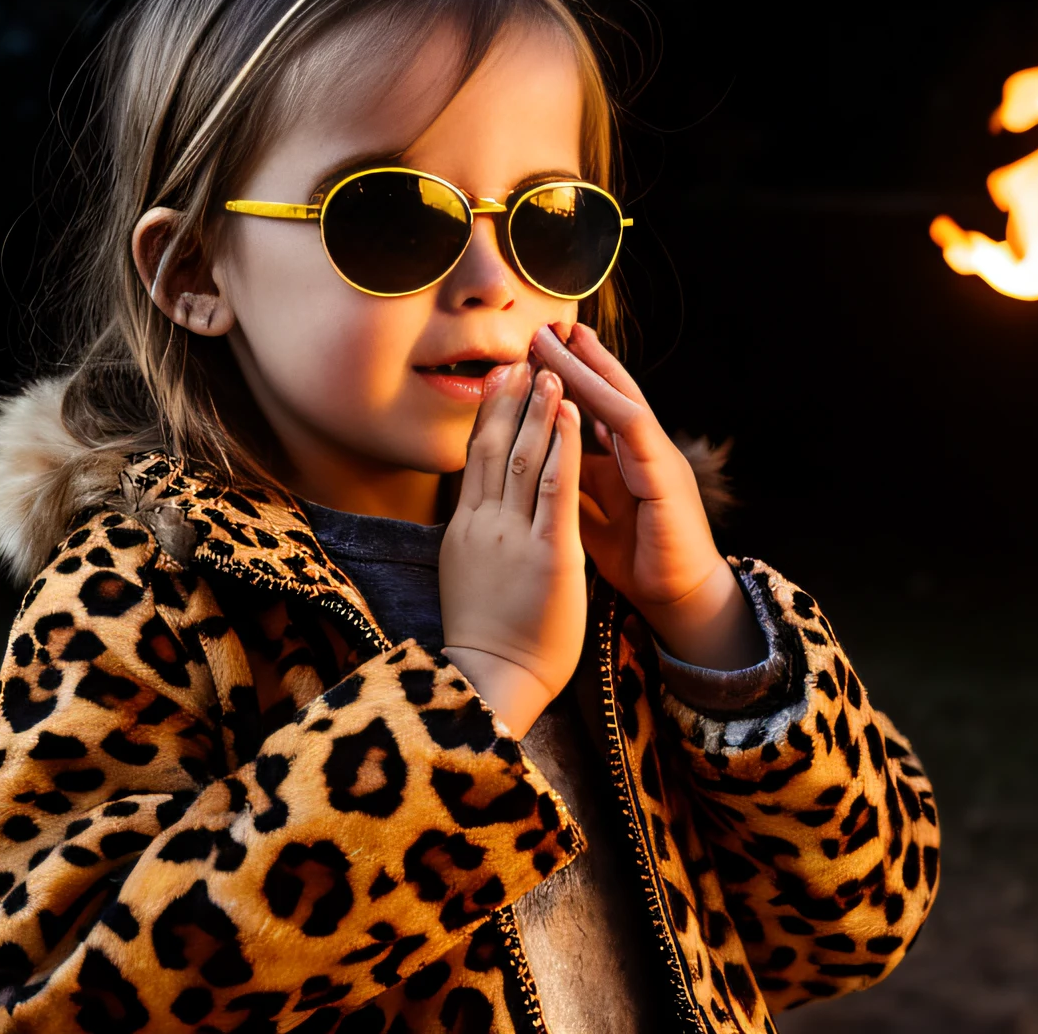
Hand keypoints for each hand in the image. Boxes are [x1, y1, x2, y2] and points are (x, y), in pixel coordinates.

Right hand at [439, 361, 584, 738]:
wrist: (490, 680)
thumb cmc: (485, 639)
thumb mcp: (468, 576)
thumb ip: (475, 541)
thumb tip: (474, 518)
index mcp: (465, 530)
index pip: (475, 459)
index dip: (488, 415)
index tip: (497, 379)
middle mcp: (483, 524)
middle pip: (493, 447)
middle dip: (509, 399)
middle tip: (521, 358)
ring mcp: (513, 536)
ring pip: (522, 457)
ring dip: (538, 410)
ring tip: (550, 370)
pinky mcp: (548, 552)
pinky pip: (556, 488)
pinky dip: (564, 447)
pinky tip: (572, 415)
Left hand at [532, 324, 762, 671]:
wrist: (678, 598)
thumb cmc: (638, 560)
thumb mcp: (592, 513)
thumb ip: (572, 482)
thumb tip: (537, 458)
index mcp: (625, 459)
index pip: (594, 408)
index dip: (566, 380)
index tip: (533, 353)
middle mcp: (644, 449)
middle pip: (609, 391)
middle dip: (578, 357)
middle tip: (544, 326)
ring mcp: (658, 456)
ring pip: (620, 399)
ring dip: (588, 367)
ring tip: (558, 337)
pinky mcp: (666, 474)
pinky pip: (633, 429)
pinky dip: (606, 403)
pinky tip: (580, 382)